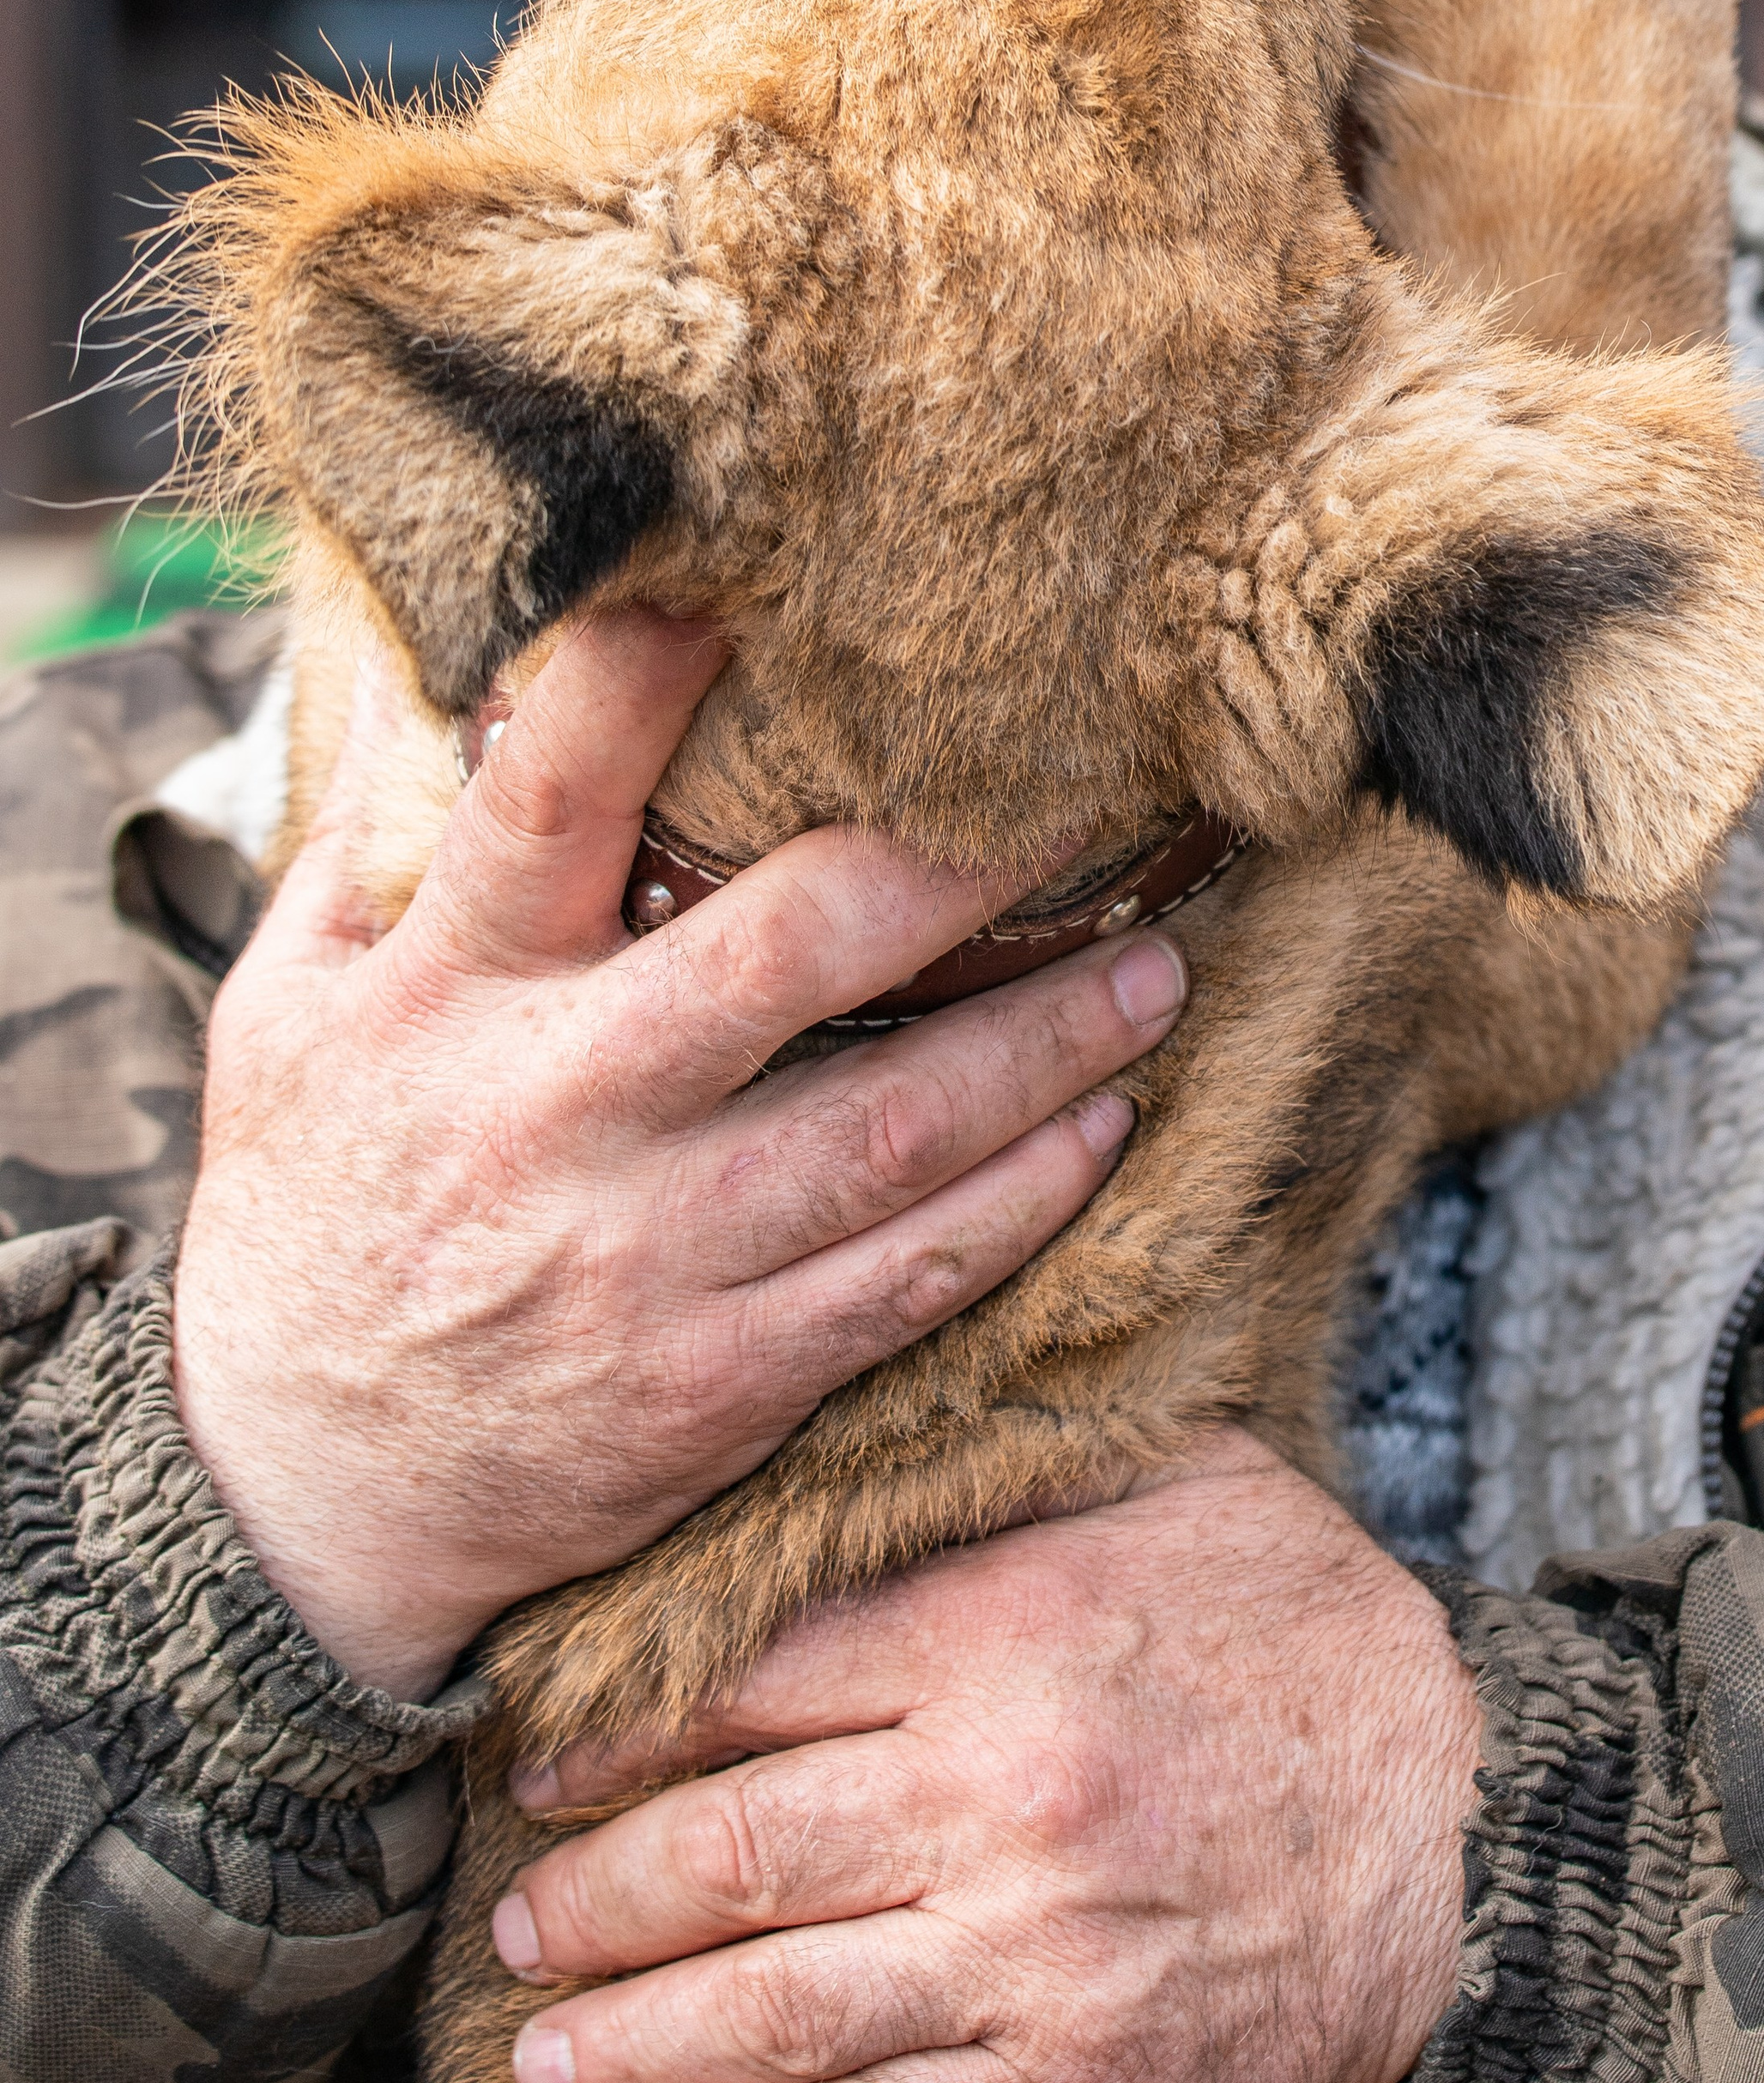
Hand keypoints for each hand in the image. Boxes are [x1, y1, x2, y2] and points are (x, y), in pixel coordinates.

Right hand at [171, 609, 1183, 1701]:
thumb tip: (416, 649)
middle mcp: (553, 1114)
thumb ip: (368, 835)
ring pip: (893, 1133)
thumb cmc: (303, 1209)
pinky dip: (1022, 1204)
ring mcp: (645, 1260)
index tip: (783, 585)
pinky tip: (1101, 1131)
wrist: (289, 1497)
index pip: (551, 798)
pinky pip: (906, 1283)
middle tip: (1091, 797)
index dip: (654, 676)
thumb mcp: (287, 1009)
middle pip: (788, 956)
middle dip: (956, 871)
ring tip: (1157, 966)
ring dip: (1048, 1044)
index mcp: (446, 991)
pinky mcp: (717, 1385)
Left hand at [493, 1435, 1475, 2082]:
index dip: (629, 1729)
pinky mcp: (1077, 2082)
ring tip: (550, 2057)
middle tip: (522, 1917)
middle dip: (602, 1896)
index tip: (549, 1762)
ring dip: (637, 2043)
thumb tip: (868, 1404)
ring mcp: (1037, 1951)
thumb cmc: (1302, 1631)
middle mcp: (1002, 1791)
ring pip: (779, 2005)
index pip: (760, 1677)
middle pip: (739, 1846)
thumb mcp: (1171, 1488)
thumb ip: (1010, 1467)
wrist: (1469, 1818)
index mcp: (1007, 1630)